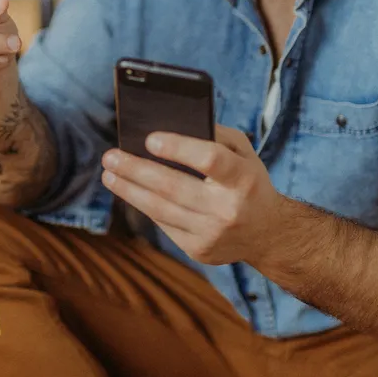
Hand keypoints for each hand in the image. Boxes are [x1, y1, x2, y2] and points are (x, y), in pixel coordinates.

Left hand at [100, 125, 286, 265]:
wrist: (268, 234)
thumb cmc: (248, 182)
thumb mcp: (244, 153)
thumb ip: (215, 134)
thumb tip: (170, 126)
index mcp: (244, 178)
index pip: (210, 160)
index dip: (178, 148)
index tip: (149, 139)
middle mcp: (228, 209)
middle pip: (173, 187)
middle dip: (136, 170)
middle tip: (110, 156)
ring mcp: (212, 233)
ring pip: (160, 209)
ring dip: (129, 190)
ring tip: (109, 174)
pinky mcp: (199, 250)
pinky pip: (163, 224)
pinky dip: (144, 205)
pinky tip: (129, 191)